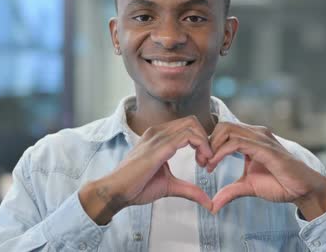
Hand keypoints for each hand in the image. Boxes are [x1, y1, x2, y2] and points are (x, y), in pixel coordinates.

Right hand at [79, 116, 212, 223]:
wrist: (117, 191)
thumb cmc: (137, 187)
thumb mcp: (170, 186)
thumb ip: (189, 190)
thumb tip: (208, 203)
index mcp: (158, 137)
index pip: (186, 126)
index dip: (200, 141)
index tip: (203, 161)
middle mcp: (158, 132)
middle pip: (192, 122)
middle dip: (205, 139)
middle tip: (206, 160)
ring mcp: (158, 137)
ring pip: (192, 125)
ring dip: (205, 143)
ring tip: (204, 162)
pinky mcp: (160, 147)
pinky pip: (188, 136)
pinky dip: (201, 145)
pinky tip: (202, 161)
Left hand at [207, 122, 325, 219]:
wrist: (303, 189)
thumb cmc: (280, 184)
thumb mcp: (248, 187)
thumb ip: (230, 191)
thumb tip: (213, 206)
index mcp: (251, 138)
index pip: (224, 130)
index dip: (209, 143)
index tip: (202, 162)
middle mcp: (256, 134)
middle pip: (223, 125)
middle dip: (208, 142)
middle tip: (202, 162)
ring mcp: (261, 138)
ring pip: (227, 130)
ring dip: (212, 146)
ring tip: (207, 164)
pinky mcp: (265, 148)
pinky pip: (236, 142)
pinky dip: (221, 152)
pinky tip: (214, 163)